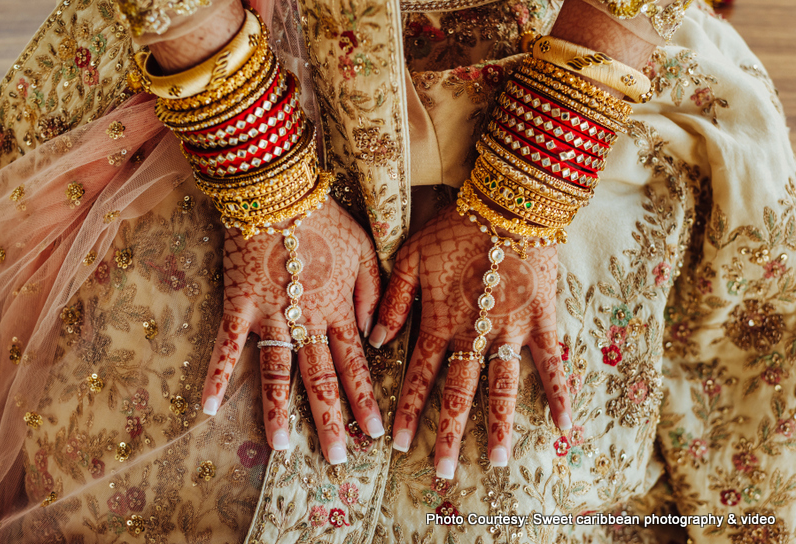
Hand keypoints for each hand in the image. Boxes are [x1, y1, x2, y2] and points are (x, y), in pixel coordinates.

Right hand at [201, 197, 383, 464]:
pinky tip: (205, 409)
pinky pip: (226, 348)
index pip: (355, 366)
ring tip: (281, 449)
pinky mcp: (238, 307)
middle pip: (320, 380)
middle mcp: (307, 322)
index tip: (374, 433)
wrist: (278, 194)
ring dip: (280, 413)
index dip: (365, 401)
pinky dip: (216, 377)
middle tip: (338, 458)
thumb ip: (375, 295)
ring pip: (277, 375)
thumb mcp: (367, 251)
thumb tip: (375, 337)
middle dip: (331, 422)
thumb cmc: (325, 219)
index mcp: (339, 309)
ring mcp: (270, 317)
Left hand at [369, 204, 571, 477]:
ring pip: (503, 387)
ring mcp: (509, 330)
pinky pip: (553, 362)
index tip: (397, 442)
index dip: (406, 410)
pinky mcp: (542, 319)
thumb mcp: (408, 255)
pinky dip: (560, 392)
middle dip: (450, 434)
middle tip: (443, 471)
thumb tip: (376, 340)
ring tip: (499, 461)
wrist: (504, 201)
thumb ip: (392, 300)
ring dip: (500, 426)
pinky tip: (565, 423)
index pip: (419, 376)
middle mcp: (472, 334)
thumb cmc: (452, 225)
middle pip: (460, 393)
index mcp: (438, 321)